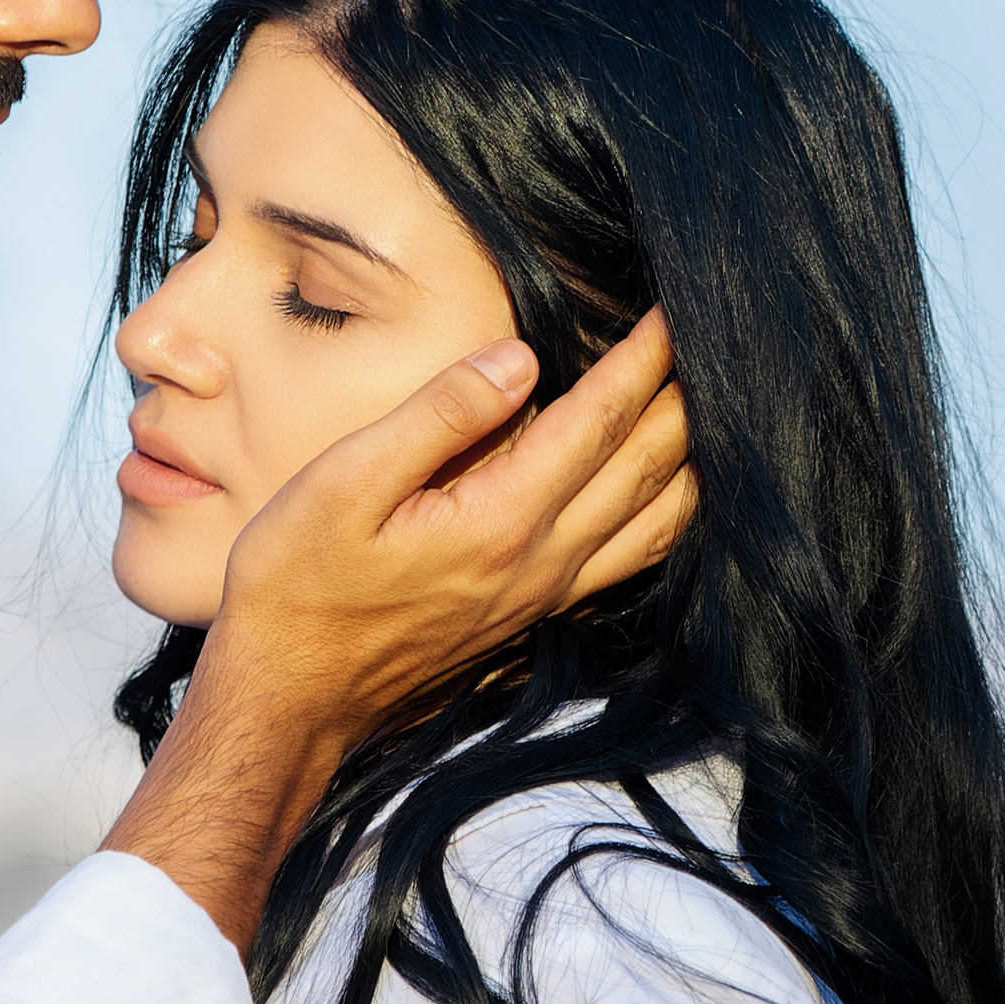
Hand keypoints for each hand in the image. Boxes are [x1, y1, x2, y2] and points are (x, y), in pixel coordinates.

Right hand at [106, 309, 691, 949]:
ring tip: (712, 409)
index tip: (676, 306)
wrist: (289, 697)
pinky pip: (628, 559)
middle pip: (649, 470)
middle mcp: (541, 562)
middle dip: (688, 399)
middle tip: (715, 339)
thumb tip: (520, 360)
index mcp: (501, 518)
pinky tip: (668, 493)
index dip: (644, 359)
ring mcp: (543, 595)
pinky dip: (666, 516)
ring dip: (692, 462)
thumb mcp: (342, 484)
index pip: (599, 421)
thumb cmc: (297, 587)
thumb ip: (438, 418)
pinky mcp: (532, 616)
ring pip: (657, 524)